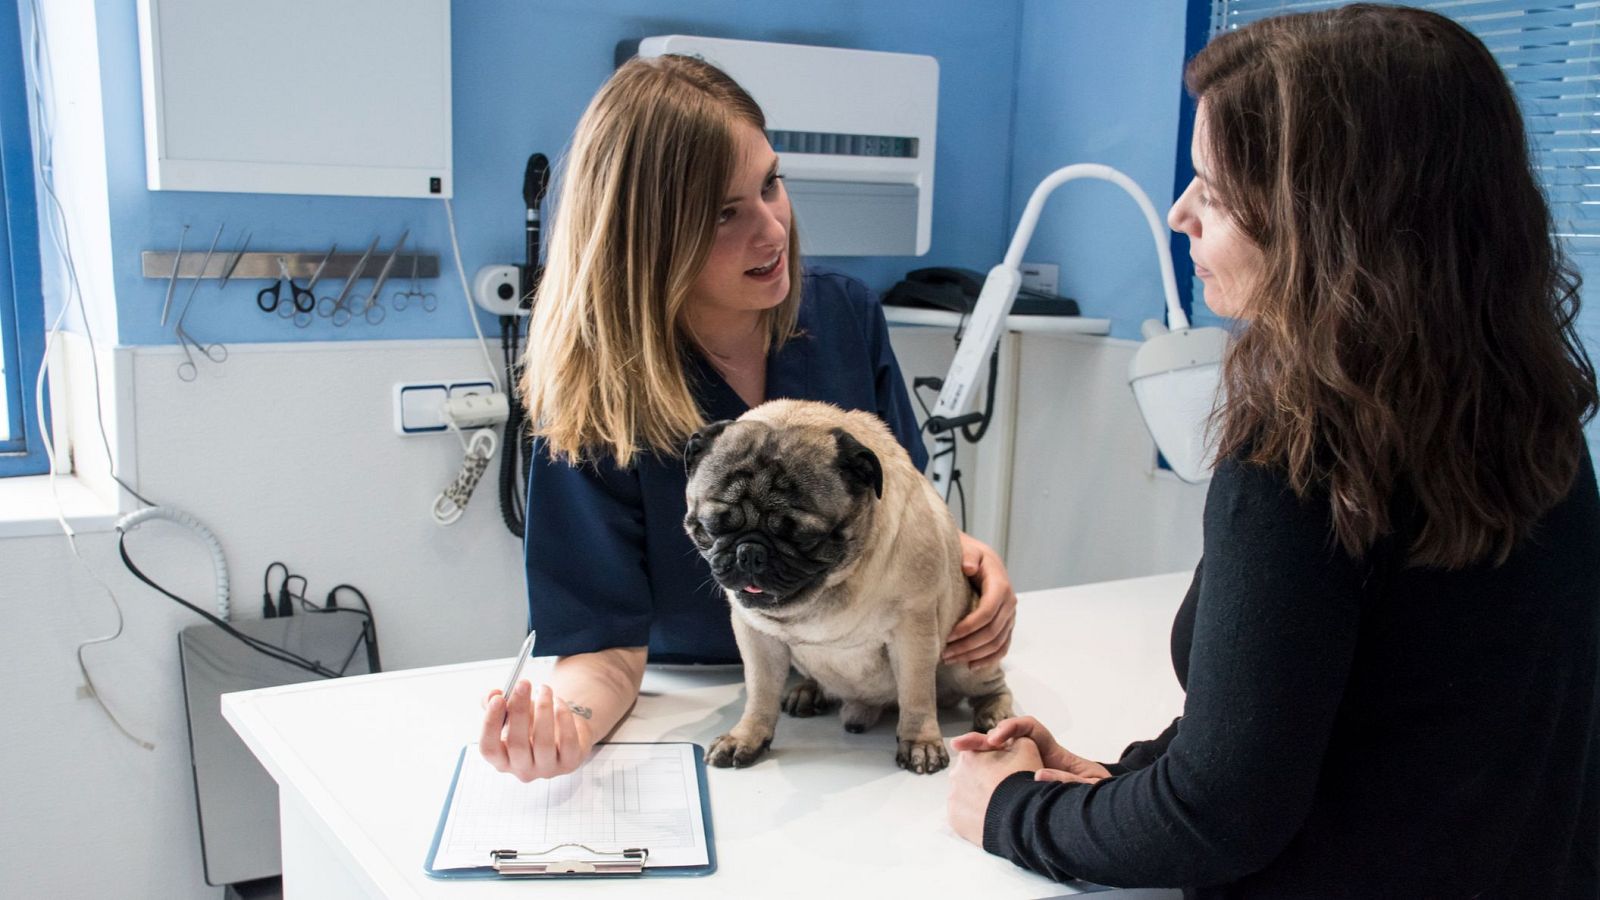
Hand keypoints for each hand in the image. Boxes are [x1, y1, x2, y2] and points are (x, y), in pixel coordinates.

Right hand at [479, 681, 593, 780]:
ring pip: (543, 743)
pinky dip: (564, 717)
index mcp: (502, 759)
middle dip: (519, 710)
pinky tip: (559, 703)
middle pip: (516, 745)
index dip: (490, 724)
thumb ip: (494, 704)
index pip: (489, 749)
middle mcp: (522, 769)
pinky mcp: (569, 763)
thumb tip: (492, 695)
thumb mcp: (510, 713)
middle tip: (523, 684)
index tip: (497, 698)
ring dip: (543, 709)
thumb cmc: (532, 724)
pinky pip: (568, 741)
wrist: (562, 731)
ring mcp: (547, 769)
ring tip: (544, 689)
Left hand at [944, 533, 1016, 668]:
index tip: (948, 636)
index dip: (969, 627)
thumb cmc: (968, 554)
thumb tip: (969, 567)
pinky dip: (988, 659)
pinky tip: (971, 666)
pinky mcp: (1007, 625)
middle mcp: (1009, 602)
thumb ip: (969, 556)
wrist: (978, 558)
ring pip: (996, 643)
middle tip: (943, 653)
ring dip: (974, 655)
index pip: (987, 612)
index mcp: (1000, 584)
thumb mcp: (968, 548)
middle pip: (991, 632)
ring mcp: (1009, 616)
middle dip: (967, 645)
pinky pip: (1002, 647)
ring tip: (950, 659)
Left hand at [947, 735, 1042, 845]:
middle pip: (970, 777)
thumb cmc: (1022, 779)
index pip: (978, 756)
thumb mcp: (1026, 747)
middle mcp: (955, 774)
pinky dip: (974, 818)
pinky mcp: (954, 818)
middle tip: (1002, 792)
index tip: (1005, 774)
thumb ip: (1012, 739)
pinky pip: (963, 816)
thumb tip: (1007, 740)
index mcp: (968, 755)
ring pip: (965, 797)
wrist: (1021, 814)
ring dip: (978, 800)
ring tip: (998, 808)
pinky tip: (989, 819)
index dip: (994, 765)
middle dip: (983, 782)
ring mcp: (953, 798)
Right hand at [950, 716, 1111, 783]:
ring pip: (995, 758)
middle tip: (962, 744)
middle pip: (1004, 740)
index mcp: (1052, 751)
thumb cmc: (1097, 796)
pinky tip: (966, 786)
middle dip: (981, 739)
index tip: (997, 740)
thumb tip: (1040, 775)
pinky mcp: (1017, 789)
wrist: (1099, 813)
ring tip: (958, 755)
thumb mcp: (1089, 787)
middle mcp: (1034, 758)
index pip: (1029, 728)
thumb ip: (1068, 779)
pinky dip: (981, 779)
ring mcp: (1023, 772)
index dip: (1011, 728)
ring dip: (975, 755)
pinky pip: (997, 779)